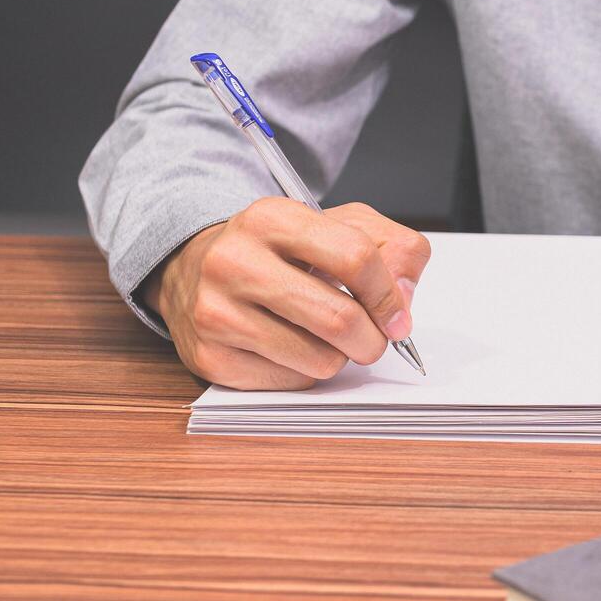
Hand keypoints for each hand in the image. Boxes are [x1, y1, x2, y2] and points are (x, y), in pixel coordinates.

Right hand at [144, 198, 431, 389]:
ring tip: (323, 336)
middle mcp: (235, 261)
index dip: (388, 295)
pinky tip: (290, 347)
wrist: (197, 269)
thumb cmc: (281, 251)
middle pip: (340, 319)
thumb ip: (392, 248)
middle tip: (371, 338)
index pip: (355, 258)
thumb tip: (403, 302)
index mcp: (272, 218)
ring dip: (338, 357)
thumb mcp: (339, 226)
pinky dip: (306, 372)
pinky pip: (291, 382)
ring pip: (320, 360)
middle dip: (372, 339)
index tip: (397, 316)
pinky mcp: (210, 357)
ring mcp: (216, 311)